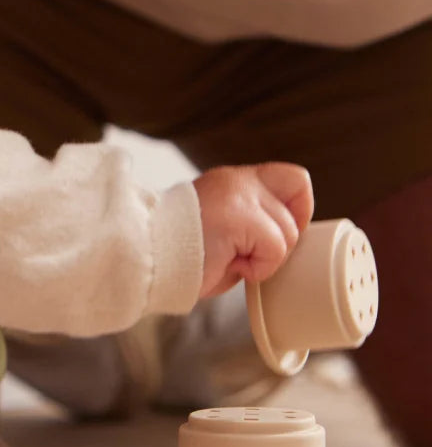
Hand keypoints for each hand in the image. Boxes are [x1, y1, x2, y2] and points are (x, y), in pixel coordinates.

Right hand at [192, 162, 313, 297]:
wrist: (148, 260)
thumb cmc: (185, 256)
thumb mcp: (227, 229)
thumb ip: (255, 223)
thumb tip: (286, 239)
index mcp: (234, 181)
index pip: (294, 178)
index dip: (299, 210)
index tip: (279, 236)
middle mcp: (238, 181)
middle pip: (295, 211)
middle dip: (282, 242)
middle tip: (250, 255)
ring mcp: (238, 195)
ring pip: (288, 233)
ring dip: (266, 259)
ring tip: (231, 260)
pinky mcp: (237, 215)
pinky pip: (275, 248)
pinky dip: (259, 267)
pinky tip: (231, 265)